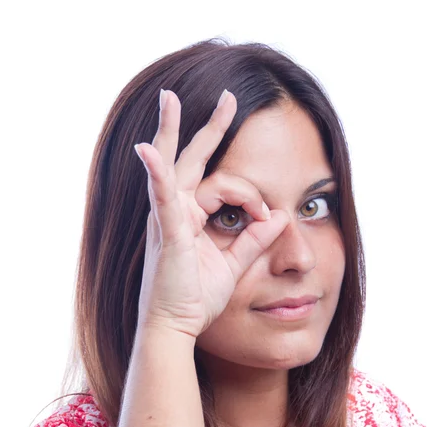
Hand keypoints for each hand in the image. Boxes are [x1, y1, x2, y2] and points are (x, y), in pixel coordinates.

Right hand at [135, 89, 288, 338]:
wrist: (174, 328)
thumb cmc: (195, 300)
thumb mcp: (233, 265)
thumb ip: (254, 241)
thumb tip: (279, 217)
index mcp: (190, 219)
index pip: (221, 185)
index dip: (250, 193)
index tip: (267, 213)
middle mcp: (176, 212)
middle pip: (190, 159)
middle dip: (206, 127)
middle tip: (223, 97)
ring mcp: (168, 219)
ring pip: (171, 166)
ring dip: (171, 130)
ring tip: (168, 98)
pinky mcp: (167, 233)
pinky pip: (161, 198)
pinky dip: (156, 173)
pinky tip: (147, 150)